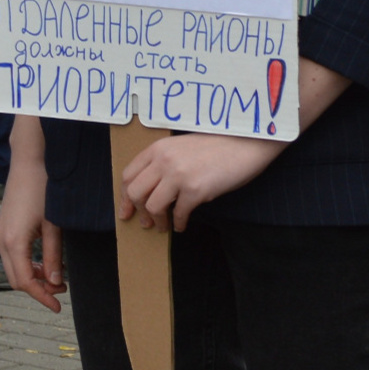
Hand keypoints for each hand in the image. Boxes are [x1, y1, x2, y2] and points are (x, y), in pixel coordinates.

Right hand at [0, 115, 66, 311]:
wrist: (29, 162)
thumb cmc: (43, 190)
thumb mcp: (53, 225)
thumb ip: (53, 255)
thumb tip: (55, 281)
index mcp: (14, 242)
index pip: (25, 282)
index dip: (42, 297)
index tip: (57, 307)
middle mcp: (1, 240)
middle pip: (16, 280)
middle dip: (37, 289)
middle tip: (61, 291)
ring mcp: (0, 233)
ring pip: (13, 269)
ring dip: (33, 277)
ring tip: (56, 276)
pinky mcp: (3, 228)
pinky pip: (12, 256)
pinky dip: (27, 264)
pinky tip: (44, 261)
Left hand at [116, 132, 287, 232]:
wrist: (244, 143)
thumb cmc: (215, 146)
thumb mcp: (180, 147)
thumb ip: (162, 163)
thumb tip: (149, 190)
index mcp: (157, 149)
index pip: (128, 175)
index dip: (124, 196)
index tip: (126, 210)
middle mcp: (164, 161)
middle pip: (135, 192)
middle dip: (138, 211)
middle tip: (145, 222)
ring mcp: (179, 175)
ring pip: (152, 206)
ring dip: (157, 221)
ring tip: (164, 226)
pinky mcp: (195, 190)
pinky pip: (179, 214)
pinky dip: (178, 223)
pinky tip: (182, 225)